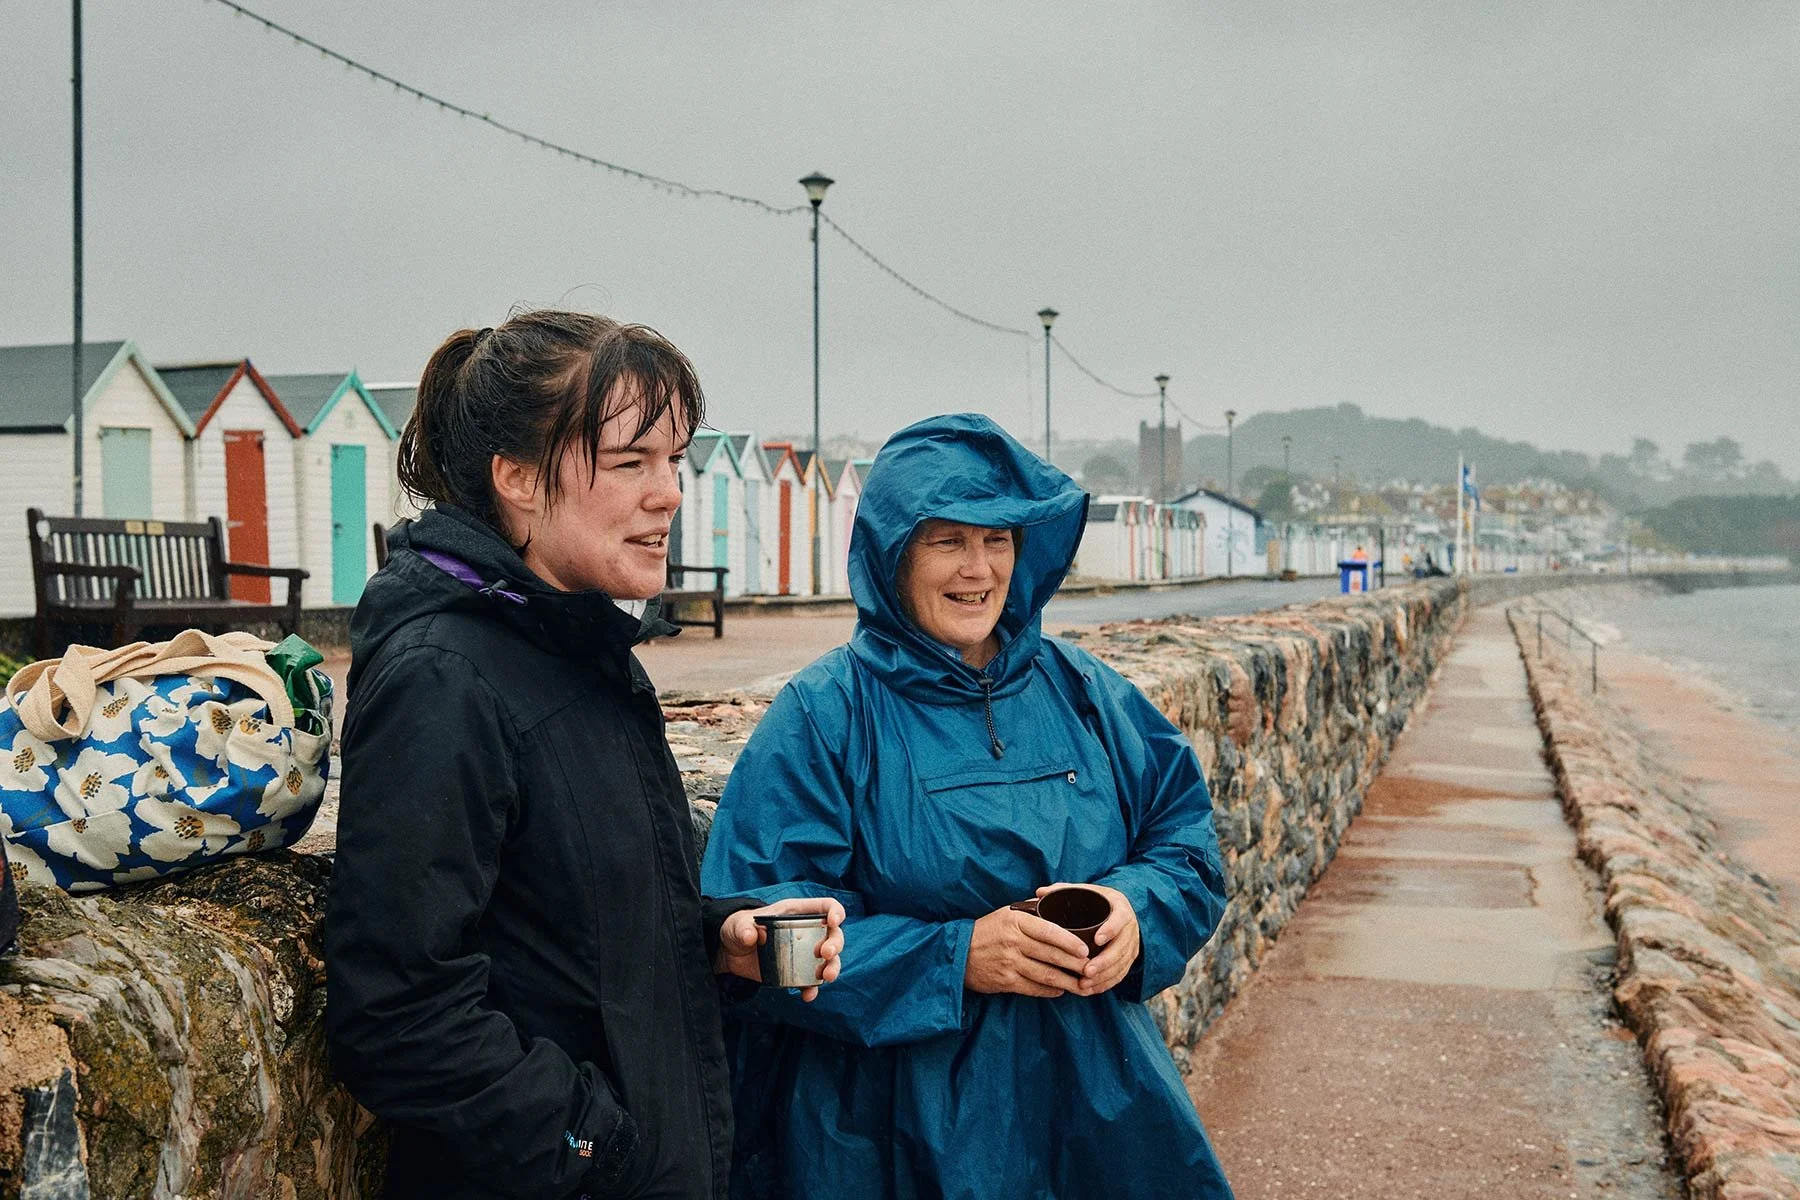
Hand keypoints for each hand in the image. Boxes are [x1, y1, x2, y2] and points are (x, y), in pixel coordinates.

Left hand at [716, 898, 845, 1002]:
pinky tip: (807, 995)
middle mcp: (807, 931)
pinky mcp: (797, 972)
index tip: (834, 921)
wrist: (730, 953)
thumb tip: (750, 936)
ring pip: (830, 959)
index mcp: (796, 912)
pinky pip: (812, 981)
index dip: (835, 911)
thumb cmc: (737, 929)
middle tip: (825, 954)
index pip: (825, 906)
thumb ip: (742, 928)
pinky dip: (813, 988)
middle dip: (835, 944)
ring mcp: (804, 953)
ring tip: (826, 977)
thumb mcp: (737, 925)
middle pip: (834, 934)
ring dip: (833, 967)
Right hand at [964, 905, 1089, 997]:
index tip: (1086, 949)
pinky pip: (1034, 988)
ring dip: (1067, 981)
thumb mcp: (1006, 914)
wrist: (958, 953)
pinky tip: (1061, 990)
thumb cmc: (987, 930)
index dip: (1070, 942)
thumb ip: (1031, 911)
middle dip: (1075, 964)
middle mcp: (1013, 942)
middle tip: (1091, 968)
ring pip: (1046, 975)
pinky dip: (1050, 991)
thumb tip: (1056, 903)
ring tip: (1082, 984)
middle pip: (1051, 955)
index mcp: (1016, 922)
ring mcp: (1009, 963)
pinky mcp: (1005, 981)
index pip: (1050, 931)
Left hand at [1037, 883, 1138, 996]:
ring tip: (1084, 984)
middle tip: (1086, 971)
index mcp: (1120, 908)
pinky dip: (1106, 984)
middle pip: (1121, 948)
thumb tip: (1039, 892)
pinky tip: (1091, 990)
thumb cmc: (1098, 901)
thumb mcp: (1087, 891)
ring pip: (1121, 965)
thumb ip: (1064, 890)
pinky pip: (1120, 974)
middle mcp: (1130, 928)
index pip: (1119, 920)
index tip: (1096, 940)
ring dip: (1103, 977)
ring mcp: (1131, 945)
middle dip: (1104, 962)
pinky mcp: (1129, 959)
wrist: (1120, 910)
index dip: (1110, 930)